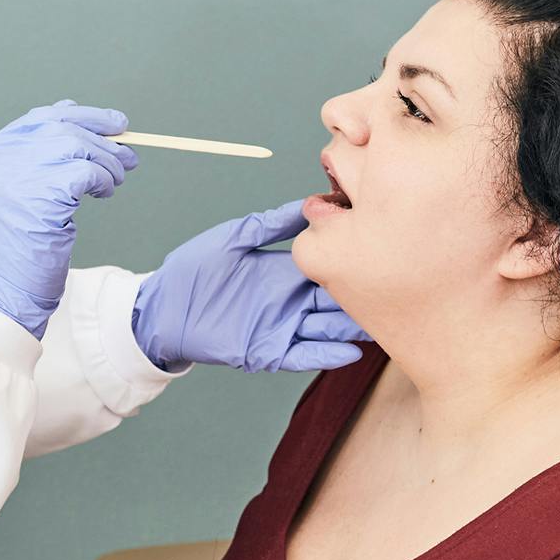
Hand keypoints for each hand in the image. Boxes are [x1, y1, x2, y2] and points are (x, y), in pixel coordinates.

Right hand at [0, 100, 137, 338]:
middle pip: (63, 127)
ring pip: (78, 146)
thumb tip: (80, 115)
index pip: (41, 117)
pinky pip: (88, 172)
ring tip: (115, 181)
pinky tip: (104, 194)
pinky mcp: (43, 193)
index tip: (114, 122)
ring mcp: (19, 174)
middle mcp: (2, 157)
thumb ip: (43, 154)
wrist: (10, 286)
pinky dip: (104, 180)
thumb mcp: (24, 190)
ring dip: (107, 162)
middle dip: (104, 138)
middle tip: (130, 155)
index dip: (83, 116)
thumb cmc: (22, 242)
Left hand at [131, 199, 371, 371]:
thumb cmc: (191, 271)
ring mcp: (282, 327)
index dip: (352, 260)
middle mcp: (290, 299)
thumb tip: (307, 204)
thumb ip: (270, 225)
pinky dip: (326, 354)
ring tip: (385, 322)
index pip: (329, 265)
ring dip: (354, 327)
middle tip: (398, 291)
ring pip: (328, 328)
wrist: (162, 308)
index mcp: (285, 271)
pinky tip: (350, 349)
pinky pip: (303, 355)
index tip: (381, 251)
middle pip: (338, 299)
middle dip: (365, 296)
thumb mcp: (232, 239)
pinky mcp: (267, 352)